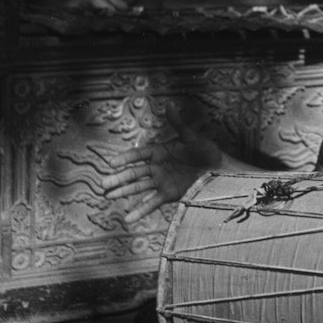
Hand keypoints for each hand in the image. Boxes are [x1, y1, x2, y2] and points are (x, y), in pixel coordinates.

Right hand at [101, 102, 223, 222]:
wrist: (220, 171)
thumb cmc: (206, 151)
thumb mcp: (192, 137)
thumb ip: (178, 123)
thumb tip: (169, 103)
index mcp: (160, 152)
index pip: (138, 155)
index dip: (125, 159)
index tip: (112, 163)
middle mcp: (157, 167)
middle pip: (134, 173)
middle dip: (119, 178)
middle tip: (103, 183)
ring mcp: (161, 182)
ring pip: (138, 188)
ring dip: (123, 191)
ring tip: (107, 195)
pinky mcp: (168, 194)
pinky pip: (151, 203)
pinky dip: (140, 211)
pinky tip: (127, 219)